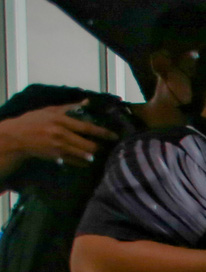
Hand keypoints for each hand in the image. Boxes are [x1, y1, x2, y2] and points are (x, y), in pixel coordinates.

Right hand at [0, 102, 118, 165]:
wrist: (17, 136)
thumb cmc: (34, 120)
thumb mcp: (50, 110)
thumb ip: (70, 107)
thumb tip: (87, 101)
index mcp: (61, 120)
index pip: (87, 128)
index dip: (103, 133)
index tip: (115, 136)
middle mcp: (61, 133)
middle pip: (88, 144)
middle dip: (100, 147)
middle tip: (108, 147)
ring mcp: (59, 146)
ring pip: (84, 155)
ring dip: (93, 155)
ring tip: (99, 154)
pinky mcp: (56, 156)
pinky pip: (76, 162)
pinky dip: (83, 162)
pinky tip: (87, 160)